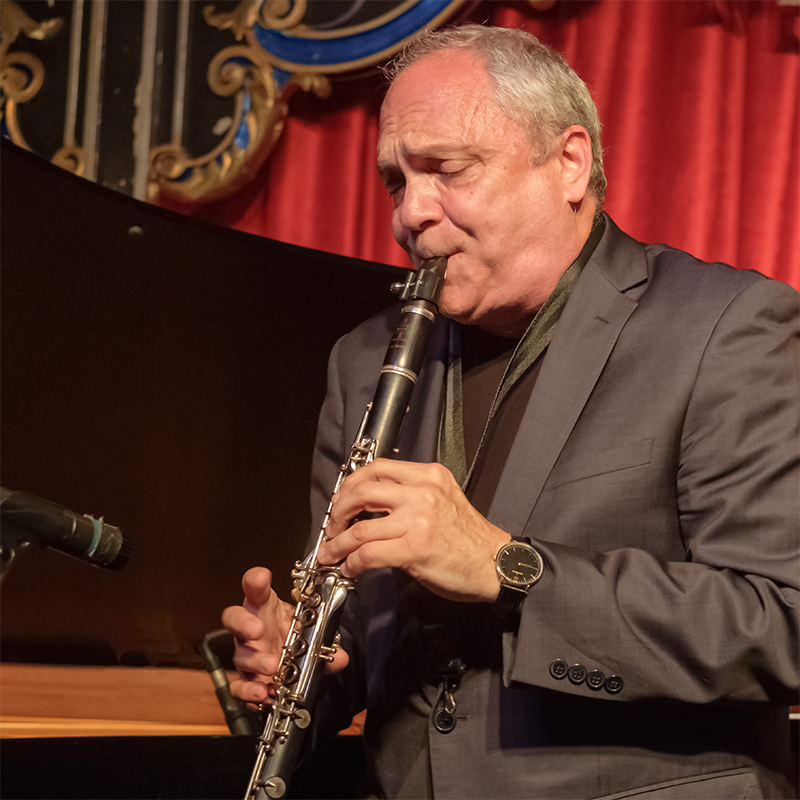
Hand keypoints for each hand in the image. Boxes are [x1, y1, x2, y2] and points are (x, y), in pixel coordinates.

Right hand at [221, 567, 349, 704]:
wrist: (285, 659)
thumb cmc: (291, 634)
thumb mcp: (310, 631)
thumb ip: (325, 642)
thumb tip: (340, 656)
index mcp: (264, 608)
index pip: (254, 588)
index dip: (254, 581)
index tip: (261, 578)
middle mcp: (250, 628)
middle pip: (234, 618)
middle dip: (243, 622)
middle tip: (257, 628)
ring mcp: (246, 653)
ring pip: (241, 654)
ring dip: (256, 660)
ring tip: (272, 665)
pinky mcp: (245, 677)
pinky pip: (239, 685)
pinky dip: (248, 690)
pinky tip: (261, 692)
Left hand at [318, 459, 509, 602]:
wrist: (496, 564)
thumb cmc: (470, 538)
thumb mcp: (444, 499)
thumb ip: (412, 494)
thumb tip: (370, 505)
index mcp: (429, 475)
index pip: (378, 468)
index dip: (351, 484)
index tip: (342, 499)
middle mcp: (422, 492)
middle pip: (361, 491)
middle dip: (338, 511)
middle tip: (333, 526)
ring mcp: (417, 520)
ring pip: (359, 527)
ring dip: (338, 543)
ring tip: (332, 552)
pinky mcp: (413, 549)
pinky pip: (369, 554)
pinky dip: (352, 563)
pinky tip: (350, 568)